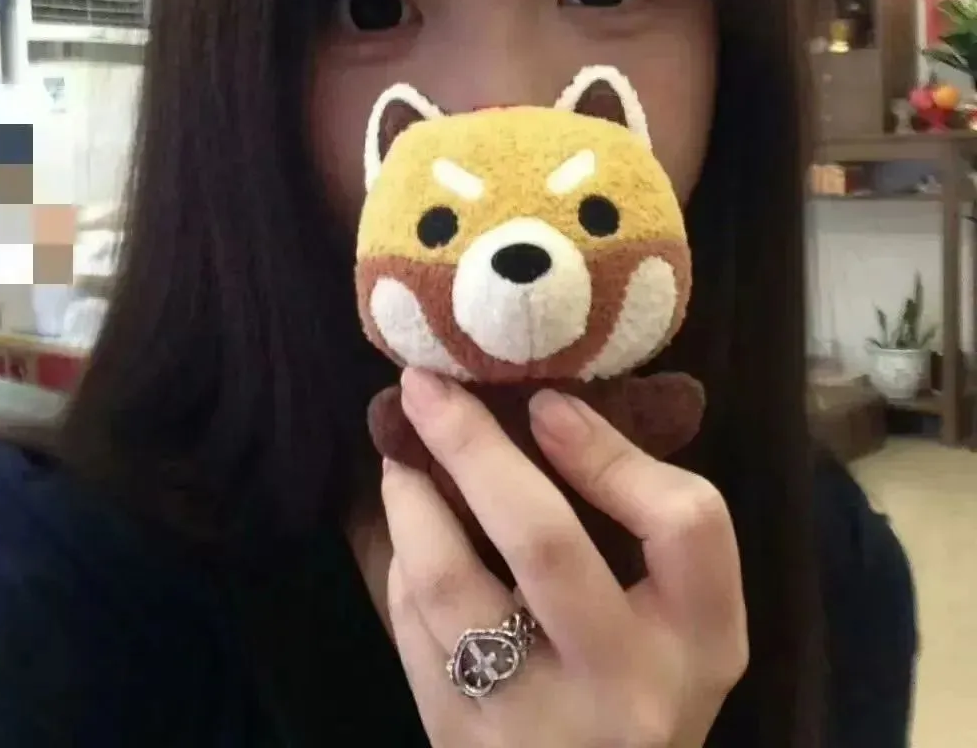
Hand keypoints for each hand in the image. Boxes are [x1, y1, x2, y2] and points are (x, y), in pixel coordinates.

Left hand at [381, 368, 747, 747]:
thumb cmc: (643, 676)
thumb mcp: (681, 610)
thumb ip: (642, 518)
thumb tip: (544, 409)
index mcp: (700, 638)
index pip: (685, 523)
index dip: (609, 452)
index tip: (545, 404)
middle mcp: (626, 686)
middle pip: (544, 541)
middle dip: (472, 446)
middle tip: (424, 386)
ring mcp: (537, 722)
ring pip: (448, 582)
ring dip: (410, 498)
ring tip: (398, 455)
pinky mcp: (461, 741)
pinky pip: (413, 626)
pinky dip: (403, 560)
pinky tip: (408, 531)